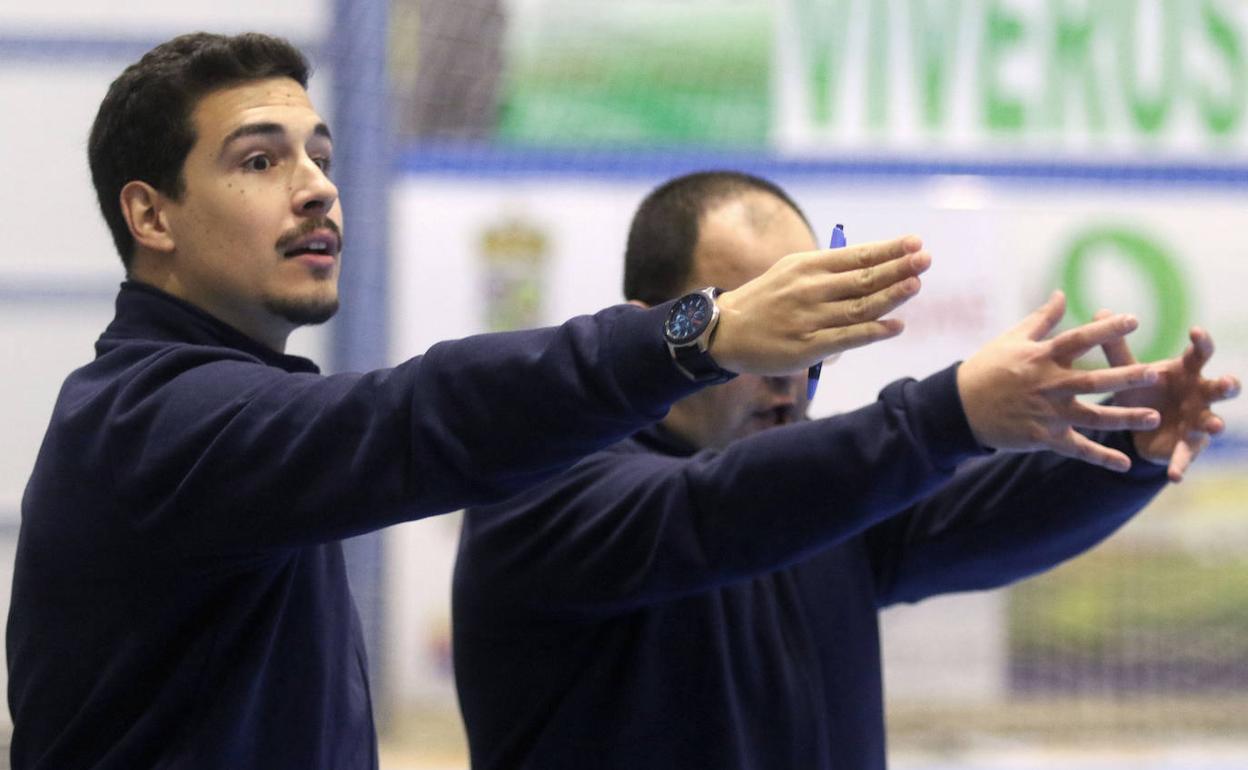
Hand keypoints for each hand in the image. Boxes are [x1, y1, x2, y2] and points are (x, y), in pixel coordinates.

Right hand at [711, 235, 929, 374]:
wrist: (725, 331)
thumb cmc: (766, 301)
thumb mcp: (791, 273)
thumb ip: (827, 271)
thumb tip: (873, 267)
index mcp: (807, 266)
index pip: (856, 255)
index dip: (888, 249)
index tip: (914, 242)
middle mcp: (809, 289)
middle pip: (863, 278)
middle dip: (898, 268)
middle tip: (926, 259)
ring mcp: (809, 318)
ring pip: (859, 307)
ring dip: (891, 295)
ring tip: (916, 284)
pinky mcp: (806, 347)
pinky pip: (847, 338)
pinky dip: (873, 331)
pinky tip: (895, 326)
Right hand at [957, 290, 1162, 471]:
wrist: (960, 407)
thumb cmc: (987, 368)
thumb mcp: (1011, 340)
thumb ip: (1042, 319)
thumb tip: (1062, 294)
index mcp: (1041, 357)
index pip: (1079, 339)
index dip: (1106, 329)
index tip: (1134, 321)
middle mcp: (1048, 385)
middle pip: (1093, 381)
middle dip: (1125, 377)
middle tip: (1156, 373)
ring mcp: (1047, 414)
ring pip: (1093, 417)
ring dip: (1124, 418)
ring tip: (1154, 418)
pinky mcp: (1043, 438)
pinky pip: (1077, 449)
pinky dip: (1101, 458)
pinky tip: (1125, 464)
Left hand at [1095, 310, 1240, 481]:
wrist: (1142, 425)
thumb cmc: (1144, 389)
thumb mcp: (1130, 371)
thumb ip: (1117, 347)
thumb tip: (1101, 310)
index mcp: (1186, 372)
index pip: (1200, 353)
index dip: (1202, 342)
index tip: (1196, 331)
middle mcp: (1199, 394)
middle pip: (1219, 387)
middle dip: (1226, 385)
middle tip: (1226, 382)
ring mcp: (1197, 420)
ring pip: (1213, 421)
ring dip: (1215, 423)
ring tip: (1215, 426)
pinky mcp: (1187, 445)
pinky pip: (1185, 456)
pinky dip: (1180, 465)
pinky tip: (1173, 476)